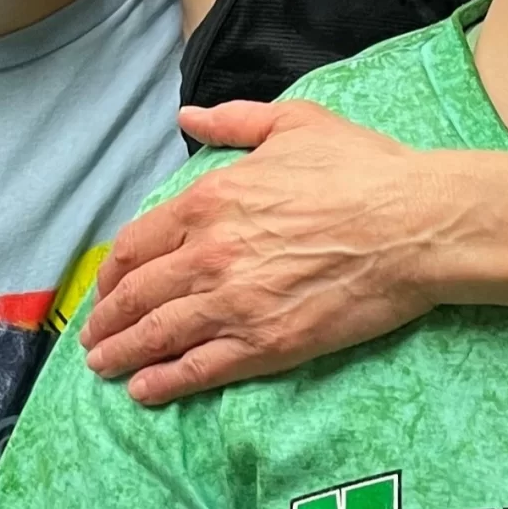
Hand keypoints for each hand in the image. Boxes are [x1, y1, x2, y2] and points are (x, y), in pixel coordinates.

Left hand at [82, 101, 436, 403]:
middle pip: (137, 295)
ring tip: (104, 367)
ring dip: (122, 354)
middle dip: (107, 320)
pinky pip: (199, 368)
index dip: (112, 272)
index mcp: (209, 201)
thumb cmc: (362, 170)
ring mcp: (234, 303)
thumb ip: (233, 122)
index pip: (136, 243)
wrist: (415, 225)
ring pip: (158, 335)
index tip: (105, 287)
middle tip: (93, 338)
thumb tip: (188, 117)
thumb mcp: (293, 123)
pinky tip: (144, 391)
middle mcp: (208, 254)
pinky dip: (164, 381)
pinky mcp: (265, 344)